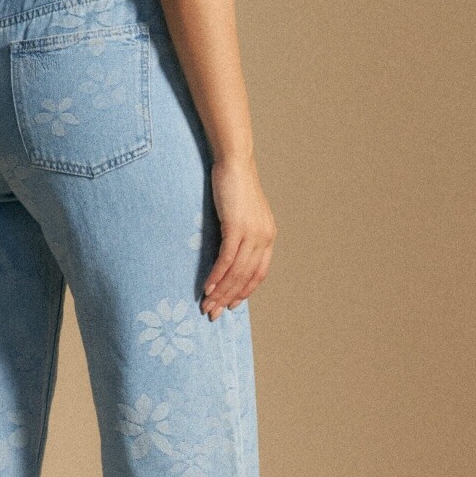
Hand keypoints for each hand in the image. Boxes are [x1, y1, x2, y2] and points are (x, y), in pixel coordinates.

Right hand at [201, 155, 275, 318]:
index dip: (245, 292)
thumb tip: (228, 255)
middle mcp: (264, 238)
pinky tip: (207, 286)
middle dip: (229, 298)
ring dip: (221, 291)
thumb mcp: (243, 215)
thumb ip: (241, 235)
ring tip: (207, 304)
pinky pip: (227, 258)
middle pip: (247, 277)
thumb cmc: (235, 187)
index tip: (231, 305)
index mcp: (268, 237)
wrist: (235, 163)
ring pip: (236, 271)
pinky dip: (217, 275)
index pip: (258, 274)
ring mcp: (252, 233)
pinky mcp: (236, 227)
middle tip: (213, 312)